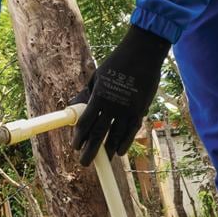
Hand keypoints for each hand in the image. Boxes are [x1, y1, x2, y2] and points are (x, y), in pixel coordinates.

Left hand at [72, 24, 168, 165]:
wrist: (142, 53)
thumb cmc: (117, 62)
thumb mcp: (97, 76)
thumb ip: (87, 94)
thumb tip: (74, 105)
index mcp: (99, 96)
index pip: (86, 122)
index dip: (79, 137)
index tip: (75, 147)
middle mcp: (112, 105)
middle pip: (99, 133)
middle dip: (90, 150)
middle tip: (84, 163)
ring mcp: (128, 108)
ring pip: (116, 135)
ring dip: (109, 150)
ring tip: (104, 160)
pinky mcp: (141, 109)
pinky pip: (132, 130)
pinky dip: (125, 142)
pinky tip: (120, 152)